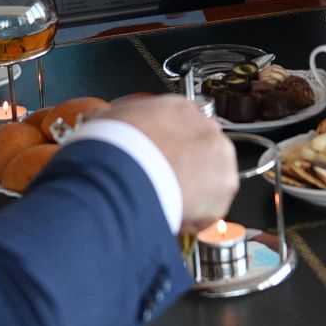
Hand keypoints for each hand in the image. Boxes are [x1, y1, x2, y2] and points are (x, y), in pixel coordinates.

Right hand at [95, 94, 237, 232]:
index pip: (182, 128)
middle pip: (201, 152)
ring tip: (166, 203)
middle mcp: (205, 126)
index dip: (169, 149)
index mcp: (178, 108)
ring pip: (211, 179)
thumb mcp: (105, 120)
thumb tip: (99, 120)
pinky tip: (172, 217)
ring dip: (192, 193)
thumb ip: (110, 119)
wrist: (125, 172)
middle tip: (164, 186)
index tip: (160, 163)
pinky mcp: (226, 186)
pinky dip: (194, 217)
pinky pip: (212, 207)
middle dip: (185, 170)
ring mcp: (219, 155)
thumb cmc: (114, 148)